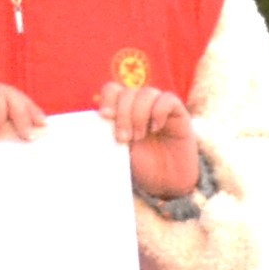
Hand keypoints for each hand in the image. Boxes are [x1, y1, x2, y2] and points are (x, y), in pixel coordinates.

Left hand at [97, 79, 199, 196]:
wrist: (166, 180)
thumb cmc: (140, 166)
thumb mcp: (117, 151)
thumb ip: (107, 136)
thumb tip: (90, 127)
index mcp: (123, 111)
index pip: (112, 90)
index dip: (108, 99)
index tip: (105, 116)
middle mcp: (140, 105)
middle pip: (127, 92)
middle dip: (123, 115)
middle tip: (124, 138)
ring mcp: (159, 106)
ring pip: (147, 93)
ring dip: (139, 115)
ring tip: (138, 137)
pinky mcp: (177, 112)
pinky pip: (167, 99)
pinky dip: (159, 111)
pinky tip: (156, 128)